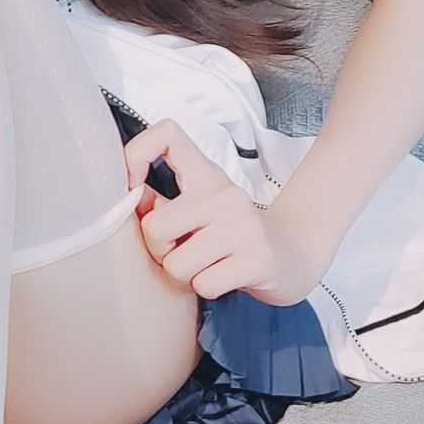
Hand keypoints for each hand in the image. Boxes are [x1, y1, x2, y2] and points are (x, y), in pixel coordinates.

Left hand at [124, 119, 334, 306]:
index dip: (136, 155)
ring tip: (207, 266)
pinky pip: (203, 285)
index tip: (133, 188)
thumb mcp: (199, 210)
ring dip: (185, 276)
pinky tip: (225, 277)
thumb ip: (160, 202)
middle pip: (154, 226)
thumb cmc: (233, 235)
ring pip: (176, 264)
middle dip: (160, 251)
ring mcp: (243, 225)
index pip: (166, 134)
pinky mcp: (257, 259)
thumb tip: (128, 196)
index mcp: (205, 175)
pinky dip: (207, 289)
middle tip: (182, 252)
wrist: (294, 255)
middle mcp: (224, 194)